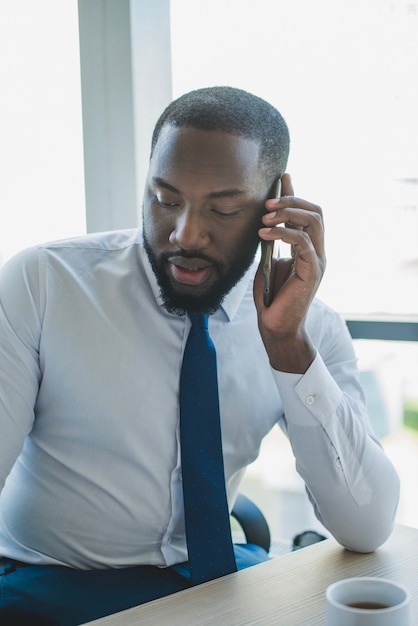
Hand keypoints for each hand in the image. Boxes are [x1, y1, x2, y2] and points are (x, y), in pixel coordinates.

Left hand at [254, 173, 325, 372]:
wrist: (275, 326)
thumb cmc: (270, 297)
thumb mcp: (268, 261)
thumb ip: (272, 241)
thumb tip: (265, 220)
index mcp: (309, 248)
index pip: (308, 213)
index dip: (296, 194)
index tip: (282, 177)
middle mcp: (318, 251)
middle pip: (315, 212)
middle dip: (291, 201)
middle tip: (267, 202)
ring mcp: (318, 260)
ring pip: (313, 221)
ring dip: (288, 214)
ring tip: (264, 217)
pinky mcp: (313, 271)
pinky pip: (302, 241)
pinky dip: (282, 232)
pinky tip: (264, 233)